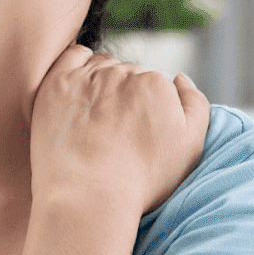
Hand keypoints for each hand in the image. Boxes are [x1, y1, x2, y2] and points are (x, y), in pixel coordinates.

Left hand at [28, 44, 210, 215]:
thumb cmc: (142, 179)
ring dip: (101, 81)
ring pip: (101, 65)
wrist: (89, 198)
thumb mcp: (190, 147)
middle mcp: (123, 73)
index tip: (137, 131)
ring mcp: (88, 76)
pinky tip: (78, 88)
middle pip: (127, 73)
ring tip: (95, 117)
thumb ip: (195, 104)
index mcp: (157, 84)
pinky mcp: (58, 82)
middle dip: (125, 94)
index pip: (154, 83)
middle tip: (115, 129)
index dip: (147, 107)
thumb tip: (181, 77)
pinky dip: (77, 65)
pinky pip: (72, 56)